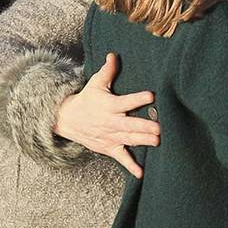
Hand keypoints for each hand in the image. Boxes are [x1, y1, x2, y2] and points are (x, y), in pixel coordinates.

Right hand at [53, 53, 159, 177]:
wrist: (66, 120)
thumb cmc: (86, 99)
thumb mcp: (95, 84)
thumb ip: (107, 71)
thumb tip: (113, 55)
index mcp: (109, 105)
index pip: (125, 102)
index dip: (137, 99)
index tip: (151, 95)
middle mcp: (110, 122)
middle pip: (130, 125)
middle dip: (145, 127)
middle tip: (160, 128)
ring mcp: (110, 137)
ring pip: (129, 140)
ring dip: (143, 142)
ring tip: (158, 142)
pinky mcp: (109, 147)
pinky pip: (121, 157)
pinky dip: (131, 166)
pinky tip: (142, 173)